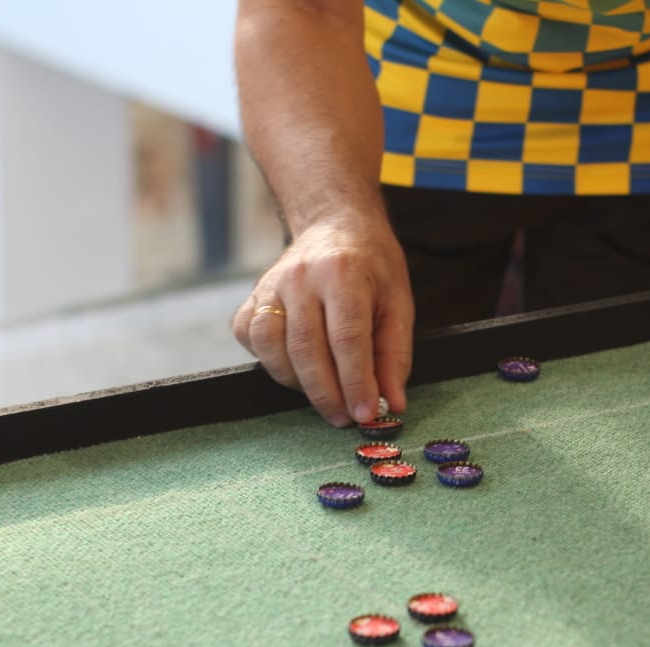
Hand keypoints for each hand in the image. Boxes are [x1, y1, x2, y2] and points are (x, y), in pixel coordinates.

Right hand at [232, 216, 412, 426]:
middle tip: (343, 419)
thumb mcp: (398, 302)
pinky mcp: (252, 297)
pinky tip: (296, 369)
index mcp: (343, 273)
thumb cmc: (371, 266)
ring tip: (324, 394)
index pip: (347, 339)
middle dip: (326, 394)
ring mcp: (270, 286)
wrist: (334, 224)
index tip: (365, 414)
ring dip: (297, 383)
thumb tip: (392, 404)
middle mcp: (300, 277)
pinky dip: (271, 363)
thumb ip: (394, 355)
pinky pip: (252, 340)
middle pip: (306, 349)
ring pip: (272, 348)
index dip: (355, 382)